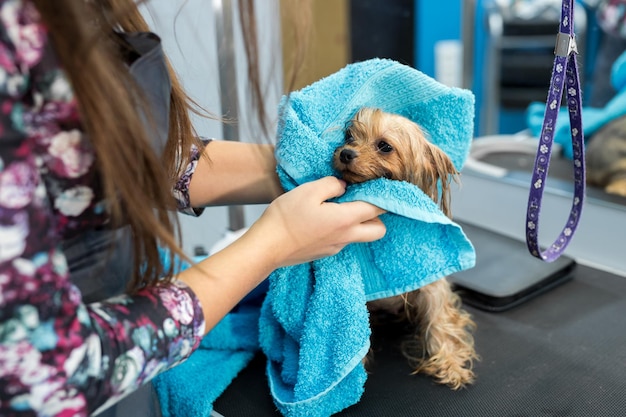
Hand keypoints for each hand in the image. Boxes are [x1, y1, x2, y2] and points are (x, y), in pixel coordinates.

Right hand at [246, 176, 385, 267]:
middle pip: (378, 230)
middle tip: (361, 199)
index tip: (379, 185)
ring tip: (339, 207)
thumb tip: (344, 186)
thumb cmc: (286, 217)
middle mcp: (346, 236)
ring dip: (358, 222)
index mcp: (345, 219)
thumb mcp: (309, 191)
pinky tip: (323, 219)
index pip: (378, 208)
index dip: (383, 196)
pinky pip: (343, 240)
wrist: (267, 247)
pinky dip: (342, 229)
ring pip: (360, 236)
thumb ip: (331, 185)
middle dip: (377, 215)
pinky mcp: (325, 252)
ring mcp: (336, 247)